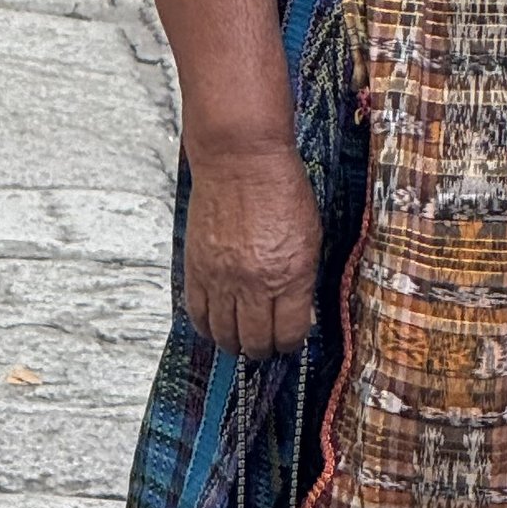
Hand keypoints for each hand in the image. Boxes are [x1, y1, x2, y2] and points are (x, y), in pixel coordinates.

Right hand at [182, 141, 319, 355]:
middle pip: (255, 341)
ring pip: (224, 335)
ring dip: (235, 343)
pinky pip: (198, 314)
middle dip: (264, 349)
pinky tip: (217, 325)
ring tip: (242, 339)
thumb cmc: (280, 187)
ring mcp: (222, 278)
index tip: (290, 340)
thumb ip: (303, 279)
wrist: (240, 158)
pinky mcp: (196, 269)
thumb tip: (300, 314)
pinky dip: (208, 326)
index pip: (290, 333)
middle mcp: (255, 283)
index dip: (291, 343)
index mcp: (291, 274)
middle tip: (266, 345)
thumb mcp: (310, 235)